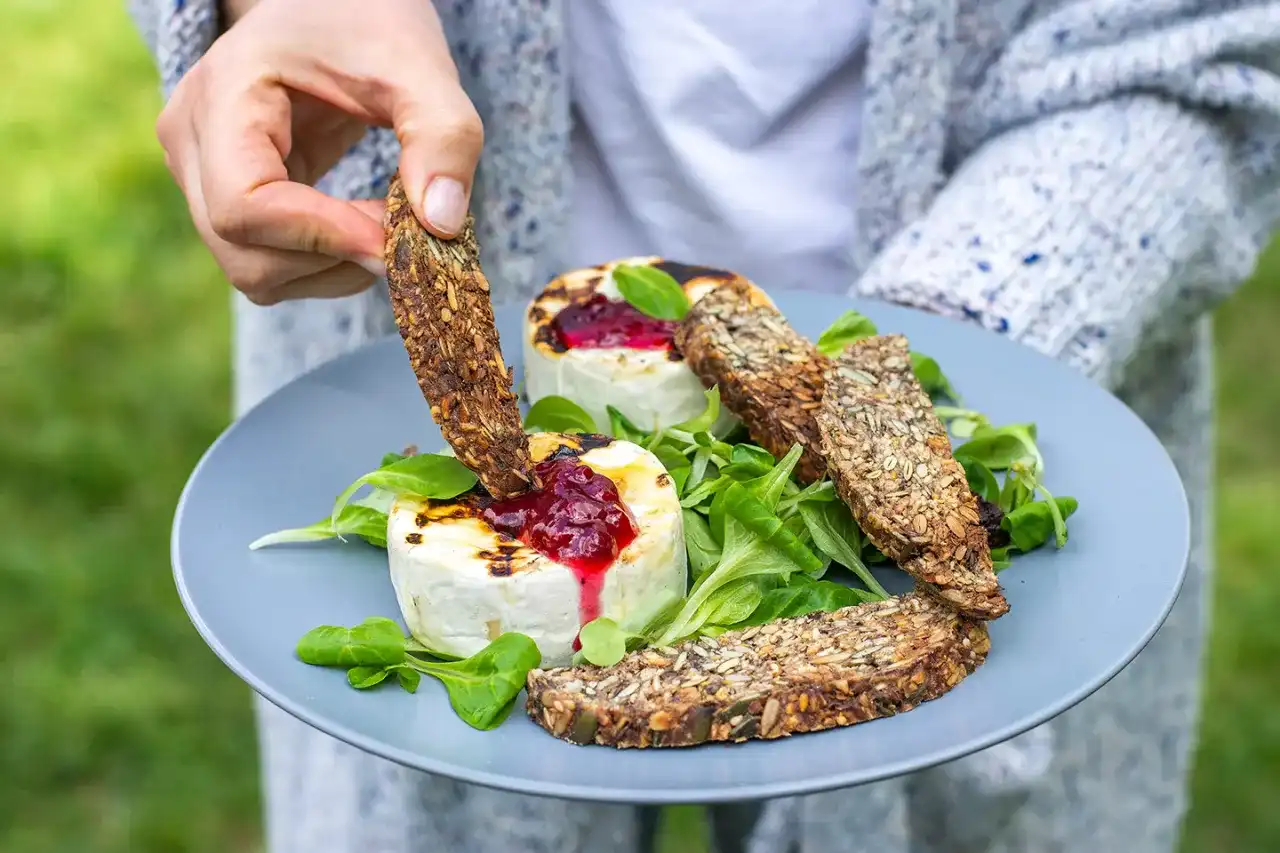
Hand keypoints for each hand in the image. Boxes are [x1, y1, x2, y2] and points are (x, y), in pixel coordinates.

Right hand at [157, 0, 483, 304]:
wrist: (330, 6)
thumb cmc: (368, 20)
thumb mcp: (418, 64)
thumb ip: (443, 137)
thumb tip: (442, 227)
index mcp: (224, 95)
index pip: (245, 206)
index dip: (325, 236)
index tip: (397, 238)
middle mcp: (193, 142)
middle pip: (246, 257)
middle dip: (336, 258)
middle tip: (402, 226)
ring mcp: (201, 178)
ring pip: (257, 274)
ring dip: (335, 269)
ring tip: (387, 219)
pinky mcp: (229, 202)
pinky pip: (271, 266)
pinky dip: (327, 264)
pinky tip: (367, 225)